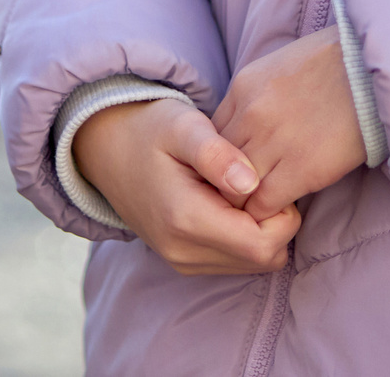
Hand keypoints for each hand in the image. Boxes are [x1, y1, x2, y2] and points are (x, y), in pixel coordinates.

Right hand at [70, 97, 301, 274]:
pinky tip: (230, 201)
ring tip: (241, 187)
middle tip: (259, 179)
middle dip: (276, 222)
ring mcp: (182, 261)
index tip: (270, 177)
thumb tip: (251, 183)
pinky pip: (236, 262)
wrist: (107, 149)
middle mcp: (183, 251)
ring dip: (261, 229)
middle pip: (263, 258)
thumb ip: (217, 154)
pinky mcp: (184, 262)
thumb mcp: (183, 126)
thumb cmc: (150, 129)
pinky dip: (245, 236)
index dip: (283, 213)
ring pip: (254, 264)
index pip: (264, 244)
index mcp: (186, 219)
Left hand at [213, 27, 366, 220]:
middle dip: (225, 186)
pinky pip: (265, 204)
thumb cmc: (339, 62)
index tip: (232, 172)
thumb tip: (249, 121)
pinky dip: (268, 215)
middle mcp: (251, 114)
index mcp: (244, 86)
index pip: (209, 136)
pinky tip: (281, 213)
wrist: (378, 66)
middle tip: (241, 199)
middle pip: (216, 166)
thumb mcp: (283, 64)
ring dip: (246, 204)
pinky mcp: (302, 168)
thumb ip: (259, 94)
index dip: (219, 160)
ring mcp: (274, 141)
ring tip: (259, 210)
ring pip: (235, 189)